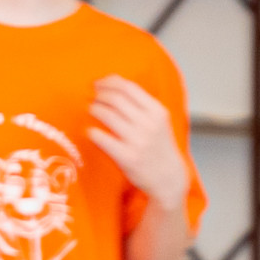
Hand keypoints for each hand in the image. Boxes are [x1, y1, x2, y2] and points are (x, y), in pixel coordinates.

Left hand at [89, 75, 189, 202]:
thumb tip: (110, 84)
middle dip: (99, 95)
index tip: (98, 84)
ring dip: (93, 109)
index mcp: (158, 112)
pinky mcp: (127, 157)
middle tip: (93, 98)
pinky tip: (91, 132)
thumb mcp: (159, 121)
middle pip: (115, 98)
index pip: (128, 87)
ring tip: (91, 111)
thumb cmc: (159, 146)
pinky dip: (91, 131)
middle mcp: (149, 124)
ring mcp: (138, 141)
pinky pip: (100, 137)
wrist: (168, 178)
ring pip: (106, 114)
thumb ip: (141, 104)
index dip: (108, 82)